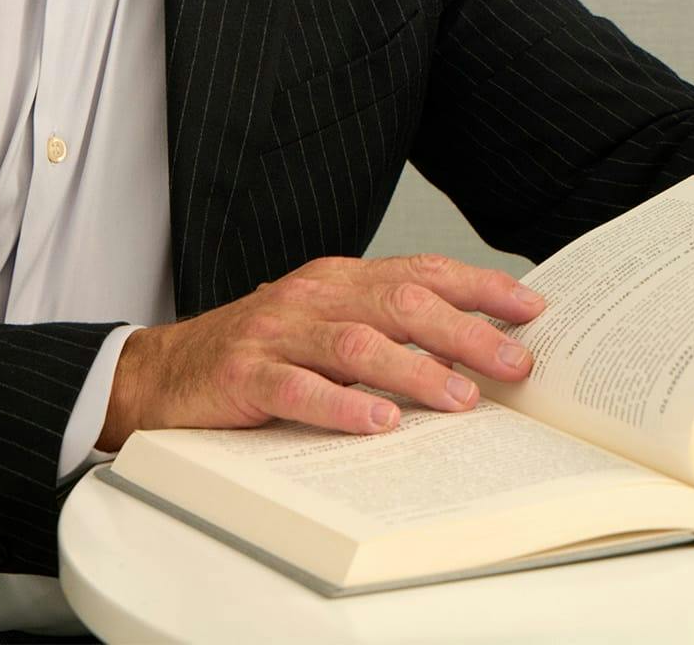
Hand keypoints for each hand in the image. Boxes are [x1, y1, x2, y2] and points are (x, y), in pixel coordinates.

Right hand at [96, 253, 546, 448]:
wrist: (161, 371)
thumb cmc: (258, 352)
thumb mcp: (325, 326)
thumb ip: (385, 329)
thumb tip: (472, 356)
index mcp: (340, 279)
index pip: (422, 272)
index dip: (479, 287)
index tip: (531, 307)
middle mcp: (314, 296)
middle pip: (402, 303)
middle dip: (466, 332)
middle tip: (514, 363)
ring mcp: (277, 333)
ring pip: (357, 343)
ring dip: (416, 370)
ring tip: (460, 398)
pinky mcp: (245, 375)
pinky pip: (299, 388)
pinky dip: (342, 405)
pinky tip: (378, 421)